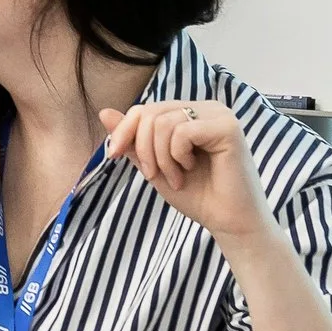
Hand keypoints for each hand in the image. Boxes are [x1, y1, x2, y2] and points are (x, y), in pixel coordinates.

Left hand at [101, 99, 272, 245]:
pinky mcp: (228, 127)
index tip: (114, 155)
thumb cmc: (196, 194)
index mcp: (190, 113)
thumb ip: (132, 140)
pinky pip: (182, 132)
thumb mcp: (153, 165)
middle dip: (142, 148)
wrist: (228, 221)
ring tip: (176, 177)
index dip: (123, 130)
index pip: (144, 108)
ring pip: (162, 122)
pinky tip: (190, 170)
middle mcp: (206, 108)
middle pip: (150, 113)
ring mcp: (219, 115)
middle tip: (154, 174)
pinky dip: (176, 156)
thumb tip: (103, 112)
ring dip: (160, 157)